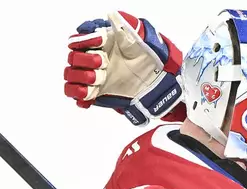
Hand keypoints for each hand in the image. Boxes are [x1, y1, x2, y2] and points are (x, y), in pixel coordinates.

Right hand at [64, 11, 184, 125]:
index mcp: (98, 44)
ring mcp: (91, 76)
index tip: (99, 42)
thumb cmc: (145, 57)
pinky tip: (89, 94)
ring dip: (81, 76)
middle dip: (85, 59)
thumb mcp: (138, 40)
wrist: (155, 80)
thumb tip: (113, 15)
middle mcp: (91, 59)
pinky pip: (76, 94)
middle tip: (103, 62)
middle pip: (73, 58)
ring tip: (99, 78)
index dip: (84, 40)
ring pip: (71, 75)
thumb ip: (123, 28)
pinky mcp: (93, 93)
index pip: (78, 40)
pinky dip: (79, 94)